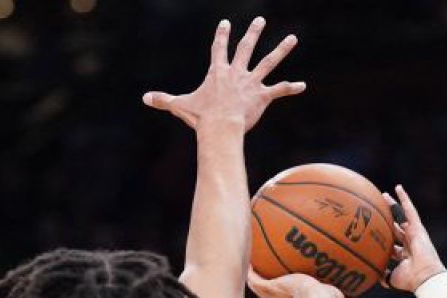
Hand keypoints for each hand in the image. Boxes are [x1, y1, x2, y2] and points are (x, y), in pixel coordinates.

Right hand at [142, 17, 304, 132]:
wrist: (220, 127)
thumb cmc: (200, 117)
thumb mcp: (180, 106)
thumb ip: (163, 100)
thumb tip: (144, 98)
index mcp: (218, 72)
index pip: (219, 48)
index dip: (222, 35)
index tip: (225, 23)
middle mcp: (236, 73)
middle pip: (246, 48)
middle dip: (253, 33)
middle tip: (260, 20)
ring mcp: (251, 83)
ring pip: (268, 62)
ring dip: (281, 50)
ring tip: (292, 38)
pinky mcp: (262, 96)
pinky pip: (279, 90)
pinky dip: (291, 88)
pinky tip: (303, 86)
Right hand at [248, 269, 355, 297]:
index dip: (289, 294)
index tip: (290, 288)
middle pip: (275, 292)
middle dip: (274, 285)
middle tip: (273, 274)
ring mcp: (274, 295)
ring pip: (261, 285)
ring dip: (257, 276)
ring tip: (253, 263)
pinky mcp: (268, 288)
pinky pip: (254, 279)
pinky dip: (250, 271)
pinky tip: (247, 260)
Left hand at [383, 185, 446, 292]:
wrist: (423, 276)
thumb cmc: (409, 279)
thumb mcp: (391, 278)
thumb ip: (382, 275)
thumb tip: (372, 276)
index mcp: (404, 256)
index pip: (392, 246)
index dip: (384, 241)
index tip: (373, 236)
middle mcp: (409, 243)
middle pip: (395, 228)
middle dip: (387, 220)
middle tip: (377, 211)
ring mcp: (414, 234)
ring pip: (401, 216)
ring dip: (393, 205)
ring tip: (383, 196)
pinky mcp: (417, 227)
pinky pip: (410, 209)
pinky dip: (404, 198)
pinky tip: (398, 188)